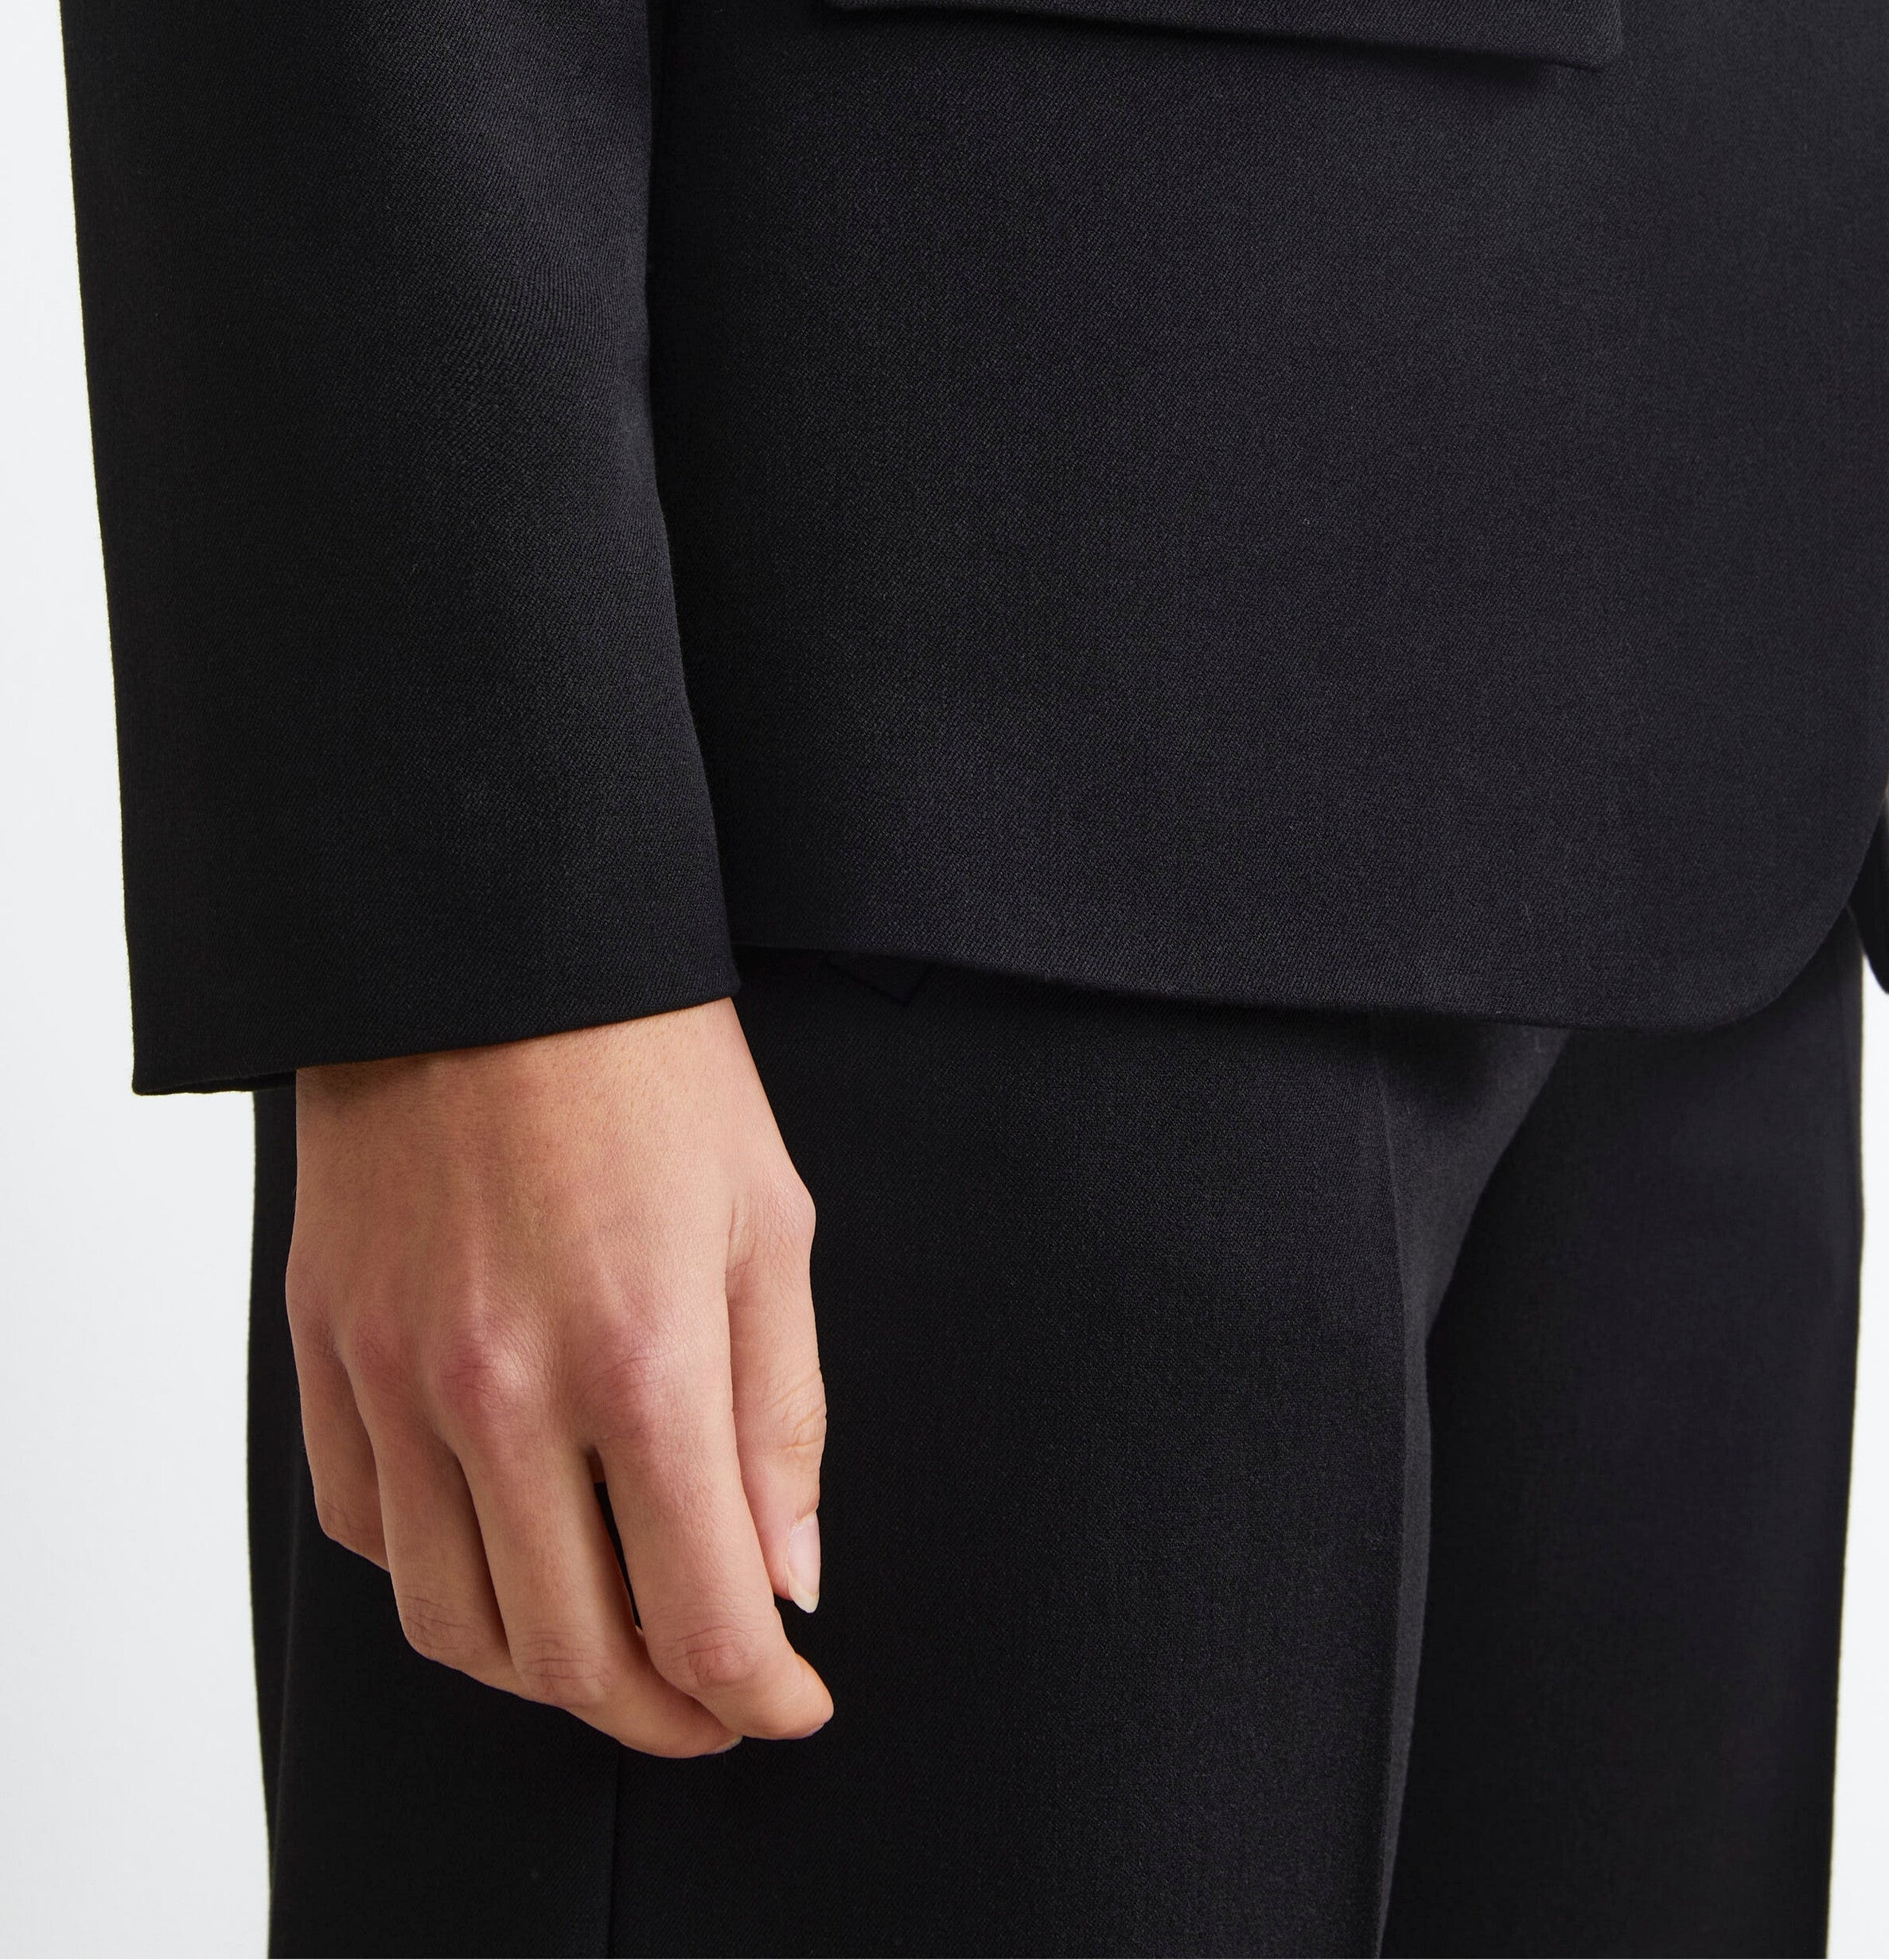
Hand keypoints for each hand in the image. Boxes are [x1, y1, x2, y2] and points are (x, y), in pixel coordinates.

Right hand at [286, 1000, 830, 1756]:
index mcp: (642, 1356)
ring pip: (457, 1624)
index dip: (757, 1697)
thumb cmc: (650, 1064)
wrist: (489, 943)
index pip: (700, 1618)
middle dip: (663, 1716)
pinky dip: (443, 1578)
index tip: (791, 1705)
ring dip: (548, 1672)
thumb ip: (780, 1417)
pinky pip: (367, 1530)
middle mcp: (503, 1389)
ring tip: (616, 1644)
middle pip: (573, 1657)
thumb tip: (787, 1581)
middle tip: (715, 1704)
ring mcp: (397, 1376)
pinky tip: (510, 1546)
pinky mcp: (327, 1349)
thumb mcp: (769, 1220)